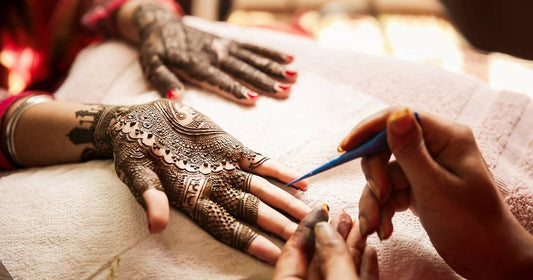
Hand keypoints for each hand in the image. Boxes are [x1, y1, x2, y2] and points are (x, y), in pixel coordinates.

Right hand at [93, 99, 309, 263]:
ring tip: (310, 212)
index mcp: (193, 200)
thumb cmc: (133, 151)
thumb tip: (156, 225)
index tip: (274, 255)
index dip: (250, 241)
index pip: (226, 227)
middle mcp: (215, 188)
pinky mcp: (231, 147)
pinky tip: (300, 180)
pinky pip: (260, 161)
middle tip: (306, 236)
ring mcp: (226, 168)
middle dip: (278, 224)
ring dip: (286, 201)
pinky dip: (280, 169)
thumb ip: (151, 197)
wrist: (138, 120)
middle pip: (252, 211)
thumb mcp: (136, 174)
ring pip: (262, 189)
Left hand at [131, 2, 295, 104]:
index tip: (254, 99)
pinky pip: (252, 47)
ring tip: (294, 78)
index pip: (218, 78)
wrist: (159, 21)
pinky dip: (269, 52)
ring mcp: (223, 46)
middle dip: (264, 81)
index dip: (235, 89)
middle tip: (285, 92)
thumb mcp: (151, 64)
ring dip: (273, 68)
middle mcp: (213, 54)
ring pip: (252, 58)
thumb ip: (163, 80)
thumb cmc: (155, 49)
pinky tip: (289, 59)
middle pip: (242, 69)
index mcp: (194, 63)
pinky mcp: (228, 41)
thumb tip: (175, 98)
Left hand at [273, 206, 378, 279]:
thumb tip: (325, 230)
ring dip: (351, 250)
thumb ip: (332, 258)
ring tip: (360, 228)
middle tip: (343, 216)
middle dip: (333, 236)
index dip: (306, 228)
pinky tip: (370, 252)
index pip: (291, 253)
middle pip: (318, 260)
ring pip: (338, 272)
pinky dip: (362, 270)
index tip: (320, 210)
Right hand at [339, 107, 532, 278]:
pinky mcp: (418, 188)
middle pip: (385, 148)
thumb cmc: (470, 224)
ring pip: (383, 174)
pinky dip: (382, 210)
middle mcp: (434, 147)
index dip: (368, 130)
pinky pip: (388, 191)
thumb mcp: (435, 187)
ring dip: (375, 200)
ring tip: (376, 227)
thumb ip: (410, 150)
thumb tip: (395, 113)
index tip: (344, 149)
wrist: (488, 259)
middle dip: (375, 177)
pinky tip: (385, 229)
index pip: (399, 118)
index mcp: (446, 137)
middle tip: (377, 197)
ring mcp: (425, 168)